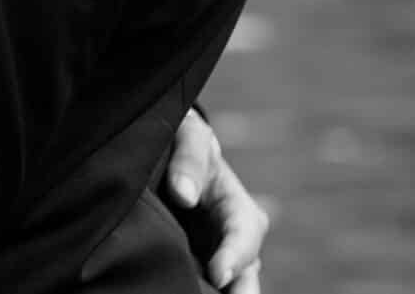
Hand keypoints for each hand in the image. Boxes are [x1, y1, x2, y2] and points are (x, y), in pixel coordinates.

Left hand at [162, 109, 267, 291]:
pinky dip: (193, 289)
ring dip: (213, 293)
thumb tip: (183, 193)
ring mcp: (216, 260)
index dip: (234, 257)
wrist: (169, 153)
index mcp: (241, 211)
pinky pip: (199, 286)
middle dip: (237, 292)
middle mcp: (236, 243)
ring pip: (225, 288)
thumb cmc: (185, 140)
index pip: (245, 237)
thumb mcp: (189, 136)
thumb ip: (189, 159)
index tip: (218, 275)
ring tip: (189, 293)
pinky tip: (172, 289)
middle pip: (244, 279)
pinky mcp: (196, 269)